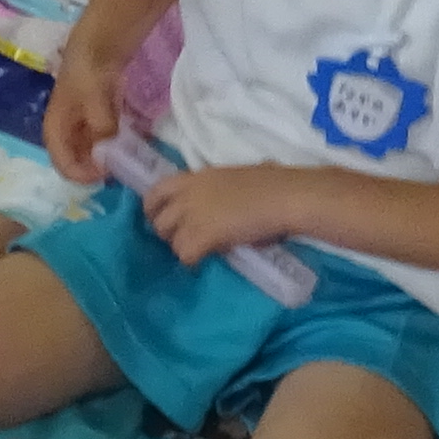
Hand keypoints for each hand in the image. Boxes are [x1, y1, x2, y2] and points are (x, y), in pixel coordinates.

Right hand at [41, 45, 125, 184]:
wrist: (100, 37)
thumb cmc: (88, 67)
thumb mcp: (94, 98)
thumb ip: (101, 127)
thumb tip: (109, 153)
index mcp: (55, 125)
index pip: (60, 160)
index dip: (79, 173)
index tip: (103, 176)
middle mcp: (67, 126)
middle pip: (75, 157)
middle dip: (93, 168)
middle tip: (117, 172)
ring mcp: (83, 119)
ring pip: (91, 148)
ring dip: (105, 157)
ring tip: (125, 160)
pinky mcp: (99, 112)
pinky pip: (104, 135)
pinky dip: (114, 142)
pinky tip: (129, 143)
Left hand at [142, 166, 294, 266]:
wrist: (285, 196)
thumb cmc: (273, 184)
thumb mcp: (235, 178)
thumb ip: (218, 191)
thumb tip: (220, 206)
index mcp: (196, 176)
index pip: (156, 190)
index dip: (153, 208)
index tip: (160, 219)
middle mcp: (188, 194)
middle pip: (158, 220)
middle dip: (168, 234)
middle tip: (186, 240)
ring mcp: (192, 215)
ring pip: (170, 241)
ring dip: (183, 249)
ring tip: (201, 252)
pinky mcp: (202, 236)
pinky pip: (185, 255)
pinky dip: (194, 261)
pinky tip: (206, 260)